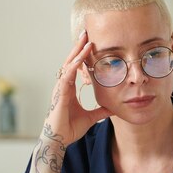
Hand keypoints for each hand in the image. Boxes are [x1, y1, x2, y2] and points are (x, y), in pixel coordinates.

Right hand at [46, 31, 111, 145]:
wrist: (59, 140)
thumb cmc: (70, 128)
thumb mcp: (91, 118)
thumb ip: (100, 111)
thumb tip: (113, 109)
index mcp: (69, 88)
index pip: (75, 67)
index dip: (82, 55)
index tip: (90, 43)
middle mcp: (63, 85)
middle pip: (71, 61)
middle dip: (78, 47)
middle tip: (86, 32)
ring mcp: (60, 88)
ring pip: (68, 65)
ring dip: (77, 52)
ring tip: (85, 40)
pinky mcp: (60, 94)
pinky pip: (66, 76)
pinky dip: (74, 67)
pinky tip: (81, 58)